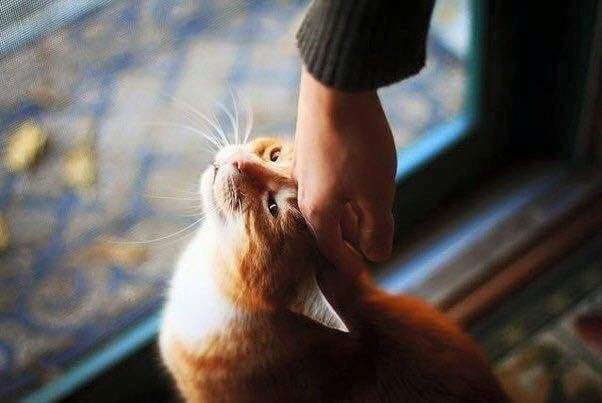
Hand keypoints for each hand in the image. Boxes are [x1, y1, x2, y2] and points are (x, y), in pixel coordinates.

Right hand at [294, 69, 396, 274]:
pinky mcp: (310, 148)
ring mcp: (305, 169)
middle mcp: (304, 193)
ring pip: (327, 203)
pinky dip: (343, 194)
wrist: (334, 87)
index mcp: (318, 212)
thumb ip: (377, 229)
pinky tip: (356, 184)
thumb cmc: (357, 144)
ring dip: (347, 216)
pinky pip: (326, 183)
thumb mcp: (376, 193)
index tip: (361, 275)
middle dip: (348, 240)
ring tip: (366, 220)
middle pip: (327, 228)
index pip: (333, 250)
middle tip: (367, 248)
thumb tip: (376, 255)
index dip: (349, 264)